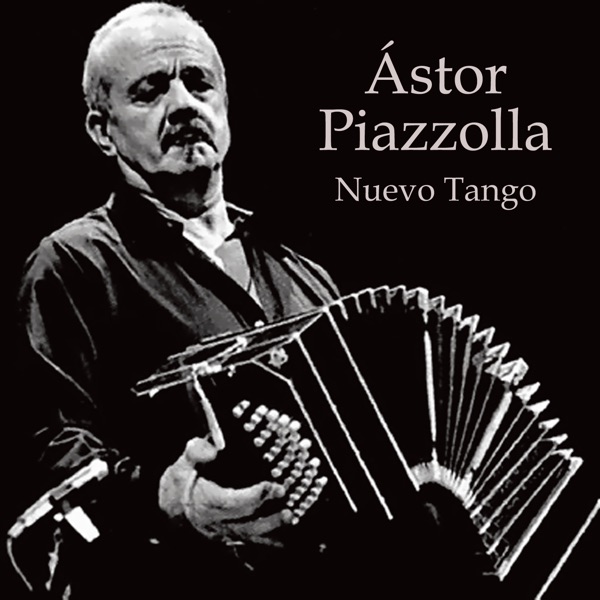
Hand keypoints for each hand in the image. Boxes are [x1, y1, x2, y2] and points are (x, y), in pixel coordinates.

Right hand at [159, 437, 292, 545]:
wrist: (165, 513)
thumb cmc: (176, 487)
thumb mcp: (180, 466)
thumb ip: (195, 453)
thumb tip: (212, 447)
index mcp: (207, 503)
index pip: (236, 502)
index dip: (257, 495)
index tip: (275, 487)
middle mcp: (216, 523)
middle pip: (247, 523)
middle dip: (270, 515)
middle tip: (289, 507)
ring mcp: (221, 534)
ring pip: (249, 536)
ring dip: (271, 529)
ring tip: (289, 518)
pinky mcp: (225, 539)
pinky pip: (246, 544)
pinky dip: (264, 543)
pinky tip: (280, 541)